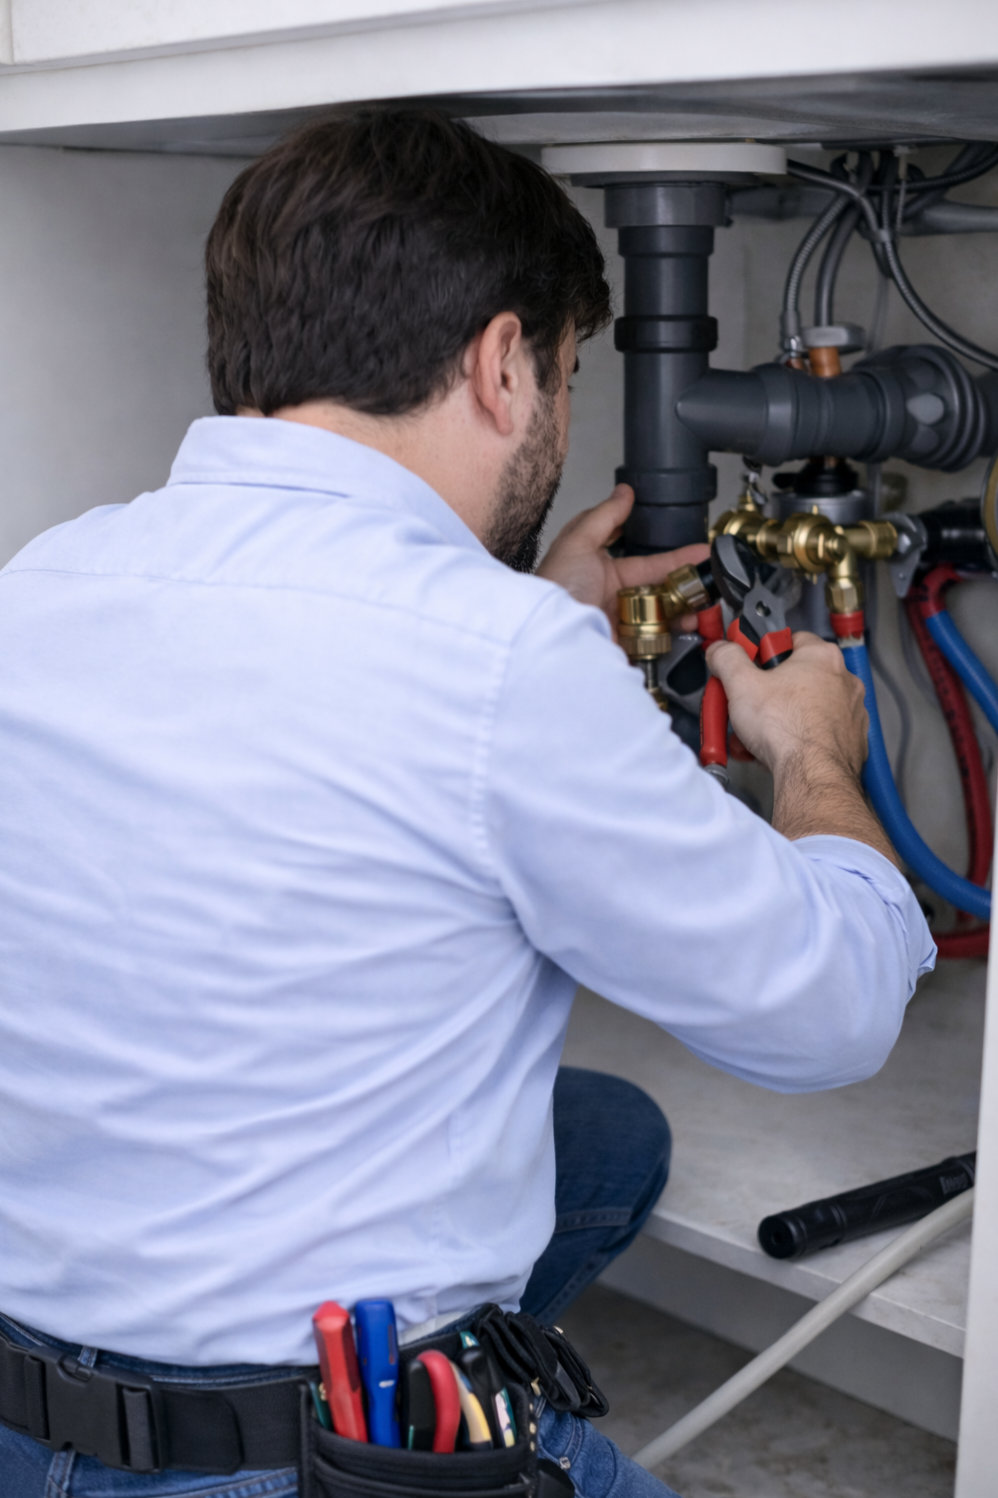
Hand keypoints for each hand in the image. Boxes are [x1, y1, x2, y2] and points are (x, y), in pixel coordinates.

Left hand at [537, 484, 709, 636]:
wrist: (552, 635)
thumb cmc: (556, 588)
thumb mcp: (577, 541)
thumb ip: (604, 515)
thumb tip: (624, 491)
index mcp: (597, 567)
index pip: (639, 554)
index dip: (666, 549)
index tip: (693, 545)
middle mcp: (610, 593)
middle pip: (657, 583)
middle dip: (684, 577)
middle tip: (709, 570)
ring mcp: (620, 619)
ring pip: (662, 608)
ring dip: (685, 603)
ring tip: (704, 598)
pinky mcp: (627, 642)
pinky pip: (658, 634)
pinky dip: (676, 629)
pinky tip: (690, 620)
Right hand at [706, 631, 867, 780]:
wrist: (812, 773)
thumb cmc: (787, 728)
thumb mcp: (740, 684)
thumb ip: (727, 659)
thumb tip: (721, 650)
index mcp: (821, 657)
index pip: (790, 640)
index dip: (764, 653)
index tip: (749, 665)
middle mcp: (843, 681)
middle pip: (797, 677)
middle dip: (769, 693)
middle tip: (750, 705)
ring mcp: (851, 712)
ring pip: (807, 709)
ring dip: (782, 719)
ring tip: (758, 736)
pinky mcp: (851, 741)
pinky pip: (819, 735)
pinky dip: (799, 741)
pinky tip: (778, 751)